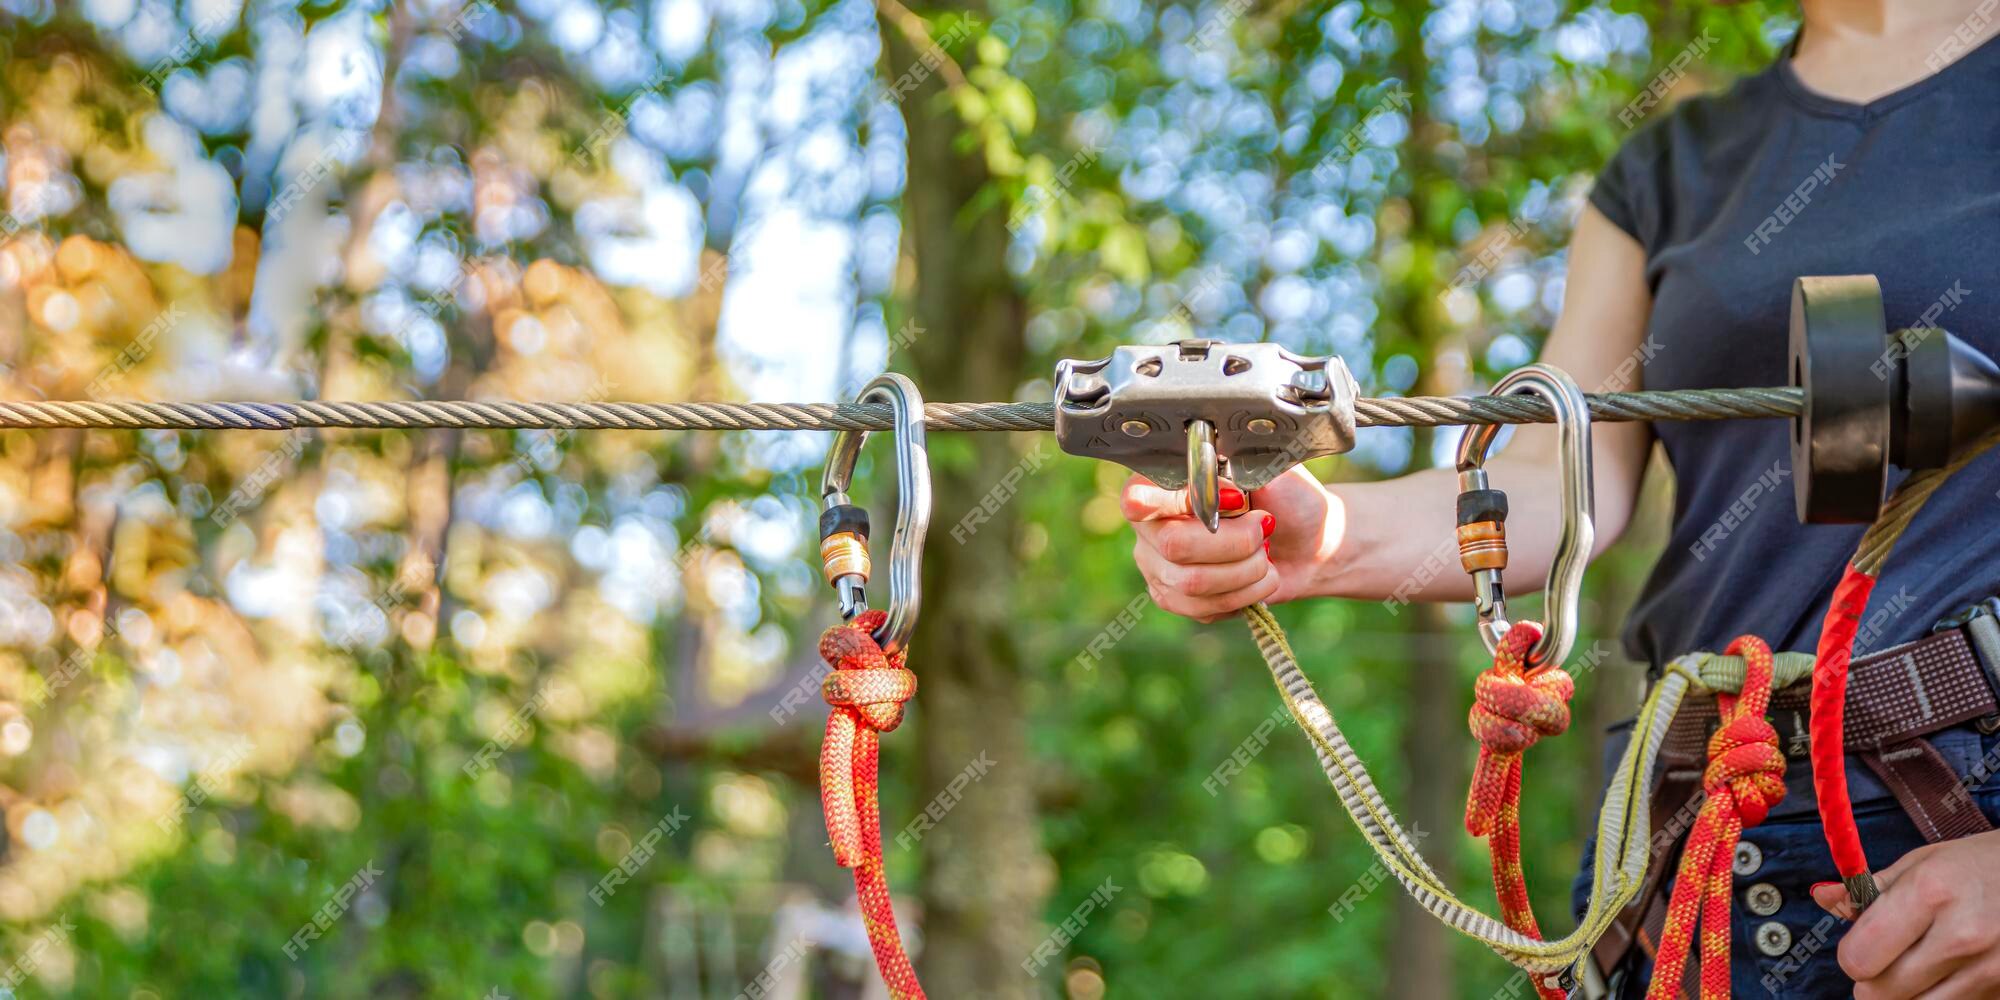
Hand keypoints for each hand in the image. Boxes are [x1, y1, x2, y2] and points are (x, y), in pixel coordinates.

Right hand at [1120, 465, 1336, 622]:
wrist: (1309, 542)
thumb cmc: (1286, 499)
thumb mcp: (1267, 471)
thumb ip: (1238, 472)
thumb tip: (1221, 491)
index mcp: (1163, 483)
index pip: (1139, 498)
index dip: (1178, 502)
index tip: (1233, 500)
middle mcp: (1151, 526)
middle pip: (1173, 544)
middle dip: (1234, 542)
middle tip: (1263, 528)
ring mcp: (1158, 565)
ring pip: (1192, 582)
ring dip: (1244, 571)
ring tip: (1266, 558)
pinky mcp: (1177, 598)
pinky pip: (1203, 607)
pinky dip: (1245, 594)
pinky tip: (1259, 579)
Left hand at [1811, 827, 1999, 998]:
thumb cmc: (1979, 866)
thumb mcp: (1923, 862)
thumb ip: (1868, 889)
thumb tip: (1822, 898)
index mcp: (1930, 894)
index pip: (1858, 958)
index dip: (1852, 955)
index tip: (1863, 944)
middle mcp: (1961, 937)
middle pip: (1880, 994)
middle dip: (1873, 981)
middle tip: (1887, 960)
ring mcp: (1990, 971)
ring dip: (1907, 995)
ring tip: (1918, 968)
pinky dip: (1942, 998)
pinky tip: (1951, 974)